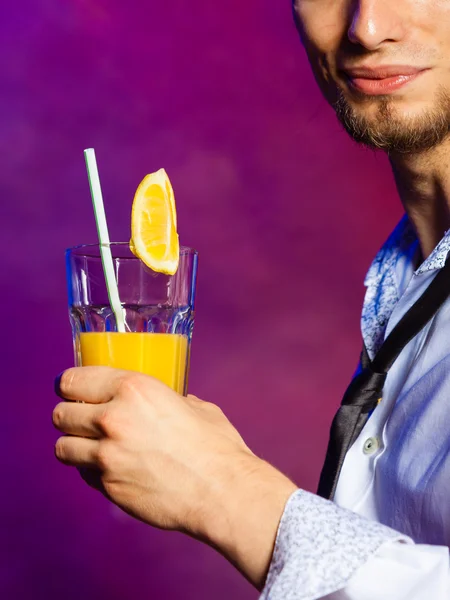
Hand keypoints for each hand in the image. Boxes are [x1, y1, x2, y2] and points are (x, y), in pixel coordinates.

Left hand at [53, 367, 296, 587]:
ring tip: (89, 445)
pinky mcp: (108, 486)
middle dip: (69, 415)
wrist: (222, 491)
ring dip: (74, 444)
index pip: (74, 380)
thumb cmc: (215, 446)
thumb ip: (172, 400)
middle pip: (61, 413)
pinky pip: (83, 474)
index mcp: (134, 388)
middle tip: (80, 418)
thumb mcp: (195, 406)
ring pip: (63, 446)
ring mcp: (107, 455)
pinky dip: (89, 470)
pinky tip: (109, 468)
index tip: (70, 388)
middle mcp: (113, 418)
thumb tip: (171, 401)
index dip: (69, 384)